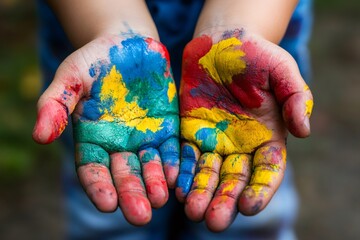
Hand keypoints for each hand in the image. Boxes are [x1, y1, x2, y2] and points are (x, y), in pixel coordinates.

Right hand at [33, 34, 178, 224]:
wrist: (129, 44)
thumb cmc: (95, 60)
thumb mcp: (70, 77)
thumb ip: (55, 105)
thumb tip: (39, 137)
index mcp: (92, 138)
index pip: (93, 170)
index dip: (99, 187)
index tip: (107, 204)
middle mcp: (119, 144)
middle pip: (124, 176)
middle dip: (131, 195)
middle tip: (140, 216)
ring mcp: (144, 138)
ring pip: (150, 168)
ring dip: (155, 185)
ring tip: (160, 200)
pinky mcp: (166, 128)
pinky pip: (171, 150)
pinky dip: (175, 164)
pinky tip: (179, 178)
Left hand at [176, 29, 312, 230]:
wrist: (221, 43)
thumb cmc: (256, 55)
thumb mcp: (282, 70)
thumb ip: (296, 98)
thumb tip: (305, 130)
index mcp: (267, 136)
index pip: (267, 171)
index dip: (260, 190)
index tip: (248, 207)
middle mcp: (240, 145)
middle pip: (234, 179)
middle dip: (225, 200)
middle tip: (214, 221)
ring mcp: (214, 140)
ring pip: (208, 173)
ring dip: (200, 192)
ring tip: (192, 211)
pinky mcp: (190, 131)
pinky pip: (184, 155)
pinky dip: (181, 171)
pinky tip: (175, 187)